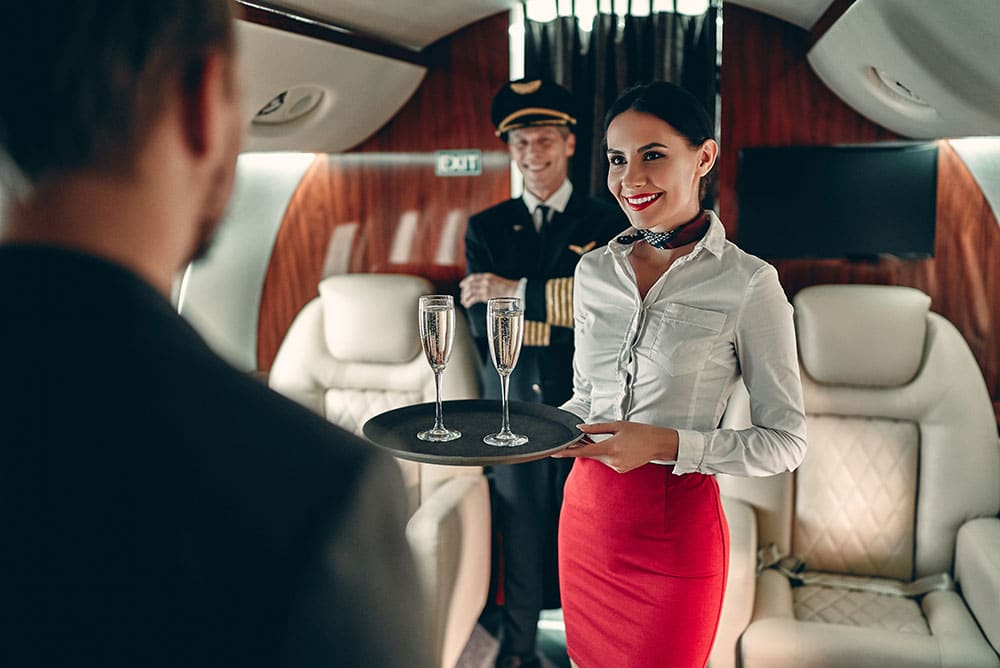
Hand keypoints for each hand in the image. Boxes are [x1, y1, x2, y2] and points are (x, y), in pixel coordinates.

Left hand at [459, 272, 518, 307]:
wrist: (515, 291)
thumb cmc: (507, 289)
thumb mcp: (496, 282)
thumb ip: (488, 284)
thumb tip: (481, 289)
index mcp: (487, 276)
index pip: (473, 277)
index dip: (466, 281)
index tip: (461, 285)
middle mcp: (485, 281)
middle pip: (470, 284)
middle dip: (464, 291)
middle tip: (462, 297)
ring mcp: (485, 288)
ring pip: (470, 291)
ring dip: (465, 297)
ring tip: (464, 302)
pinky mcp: (486, 295)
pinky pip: (473, 298)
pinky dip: (468, 302)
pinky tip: (467, 305)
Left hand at [552, 421, 678, 473]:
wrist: (659, 444)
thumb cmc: (640, 432)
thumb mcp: (618, 425)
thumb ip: (596, 428)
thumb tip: (580, 429)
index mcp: (610, 448)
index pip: (583, 452)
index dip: (567, 452)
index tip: (554, 452)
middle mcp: (612, 461)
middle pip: (590, 454)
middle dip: (583, 446)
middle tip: (580, 436)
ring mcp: (616, 467)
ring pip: (599, 458)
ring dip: (596, 449)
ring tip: (608, 438)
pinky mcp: (620, 470)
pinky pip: (607, 461)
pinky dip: (606, 454)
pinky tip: (617, 446)